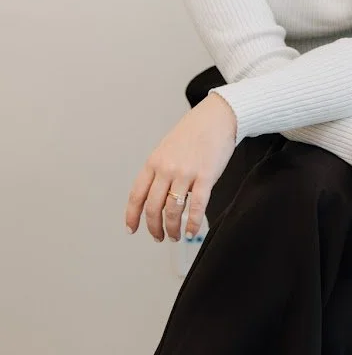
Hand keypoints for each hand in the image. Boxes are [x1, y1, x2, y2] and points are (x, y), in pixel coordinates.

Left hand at [125, 93, 236, 241]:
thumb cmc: (194, 131)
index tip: (132, 229)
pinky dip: (192, 223)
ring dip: (172, 229)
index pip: (136, 195)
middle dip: (154, 228)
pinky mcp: (205, 176)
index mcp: (154, 161)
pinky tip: (192, 231)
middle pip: (153, 207)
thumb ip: (160, 170)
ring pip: (173, 211)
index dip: (132, 216)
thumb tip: (157, 195)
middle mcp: (166, 168)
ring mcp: (185, 173)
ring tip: (176, 236)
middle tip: (158, 237)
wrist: (217, 116)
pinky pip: (196, 207)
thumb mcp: (167, 147)